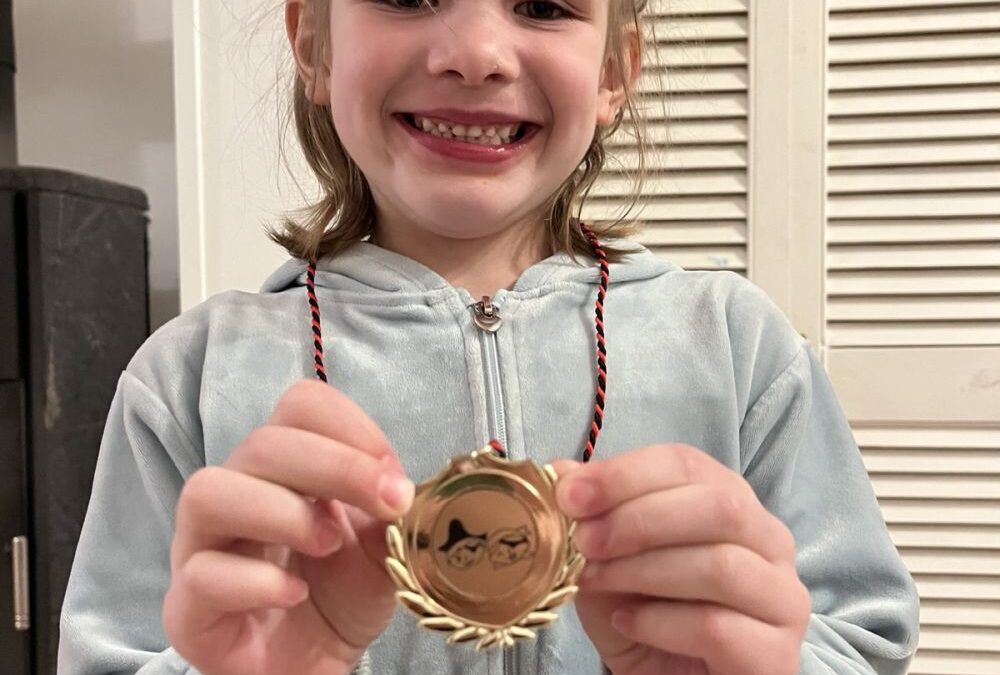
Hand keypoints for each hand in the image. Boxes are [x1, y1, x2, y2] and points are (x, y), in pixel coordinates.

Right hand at [163, 380, 413, 674]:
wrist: (316, 665)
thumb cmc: (342, 597)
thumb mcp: (386, 550)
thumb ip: (391, 515)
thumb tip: (399, 488)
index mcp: (286, 467)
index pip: (301, 406)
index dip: (352, 429)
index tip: (394, 476)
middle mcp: (237, 493)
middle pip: (263, 442)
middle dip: (336, 466)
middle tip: (386, 504)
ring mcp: (202, 547)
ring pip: (208, 491)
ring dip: (283, 511)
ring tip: (328, 544)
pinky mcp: (188, 608)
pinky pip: (200, 575)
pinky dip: (256, 580)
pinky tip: (296, 594)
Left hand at [554, 445, 809, 674]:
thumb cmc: (644, 615)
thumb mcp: (605, 562)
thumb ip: (591, 517)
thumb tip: (561, 470)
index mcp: (730, 501)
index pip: (687, 464)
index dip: (626, 474)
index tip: (571, 495)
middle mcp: (769, 542)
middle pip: (718, 506)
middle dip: (638, 519)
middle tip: (584, 540)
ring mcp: (782, 599)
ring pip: (722, 565)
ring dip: (643, 570)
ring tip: (594, 582)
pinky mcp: (775, 654)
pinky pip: (718, 627)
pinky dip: (660, 622)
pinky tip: (627, 623)